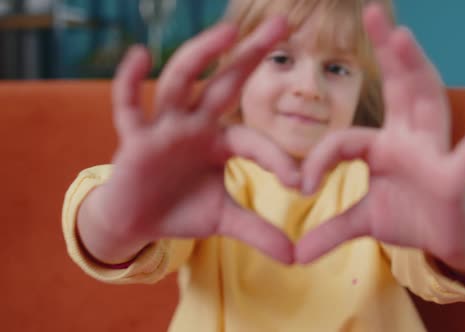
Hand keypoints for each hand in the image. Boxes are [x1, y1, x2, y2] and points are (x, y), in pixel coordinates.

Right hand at [79, 18, 299, 264]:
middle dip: (252, 54)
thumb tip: (297, 258)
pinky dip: (129, 82)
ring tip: (227, 31)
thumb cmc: (182, 210)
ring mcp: (165, 127)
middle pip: (225, 83)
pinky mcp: (133, 138)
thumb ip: (258, 232)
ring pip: (181, 83)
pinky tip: (138, 55)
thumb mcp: (223, 220)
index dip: (277, 161)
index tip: (301, 185)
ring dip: (201, 56)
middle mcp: (196, 125)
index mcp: (220, 141)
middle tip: (283, 22)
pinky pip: (127, 106)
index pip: (254, 141)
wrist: (138, 221)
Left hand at [295, 4, 464, 269]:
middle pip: (400, 88)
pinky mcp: (456, 175)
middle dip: (387, 51)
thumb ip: (331, 231)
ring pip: (429, 103)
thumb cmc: (408, 216)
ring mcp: (434, 152)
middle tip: (372, 13)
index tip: (299, 187)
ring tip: (402, 37)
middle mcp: (409, 139)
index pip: (344, 141)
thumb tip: (295, 256)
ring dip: (416, 70)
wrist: (444, 240)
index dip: (318, 162)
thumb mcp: (363, 222)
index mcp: (383, 146)